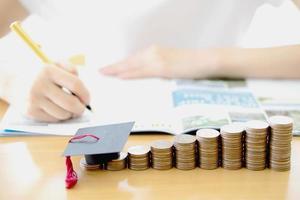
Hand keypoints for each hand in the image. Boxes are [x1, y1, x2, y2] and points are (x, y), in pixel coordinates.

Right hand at [24, 63, 89, 121]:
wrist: (14, 83)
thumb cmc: (42, 74)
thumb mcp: (55, 64)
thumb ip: (71, 69)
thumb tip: (81, 87)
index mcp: (48, 71)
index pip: (76, 85)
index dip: (86, 94)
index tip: (87, 99)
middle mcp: (40, 85)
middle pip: (71, 103)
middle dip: (81, 108)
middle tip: (81, 107)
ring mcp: (34, 99)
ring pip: (63, 114)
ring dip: (70, 114)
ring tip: (68, 108)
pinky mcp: (30, 112)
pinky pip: (54, 120)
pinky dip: (60, 117)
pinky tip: (57, 110)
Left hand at [100, 45, 219, 78]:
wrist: (206, 60)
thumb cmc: (191, 63)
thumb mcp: (171, 63)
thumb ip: (159, 67)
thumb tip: (149, 77)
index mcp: (154, 51)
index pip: (133, 59)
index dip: (120, 64)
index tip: (110, 68)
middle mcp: (153, 53)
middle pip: (129, 61)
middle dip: (113, 67)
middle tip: (100, 72)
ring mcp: (157, 59)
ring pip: (132, 66)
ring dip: (117, 71)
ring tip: (105, 75)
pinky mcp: (162, 68)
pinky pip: (142, 72)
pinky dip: (129, 74)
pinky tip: (120, 77)